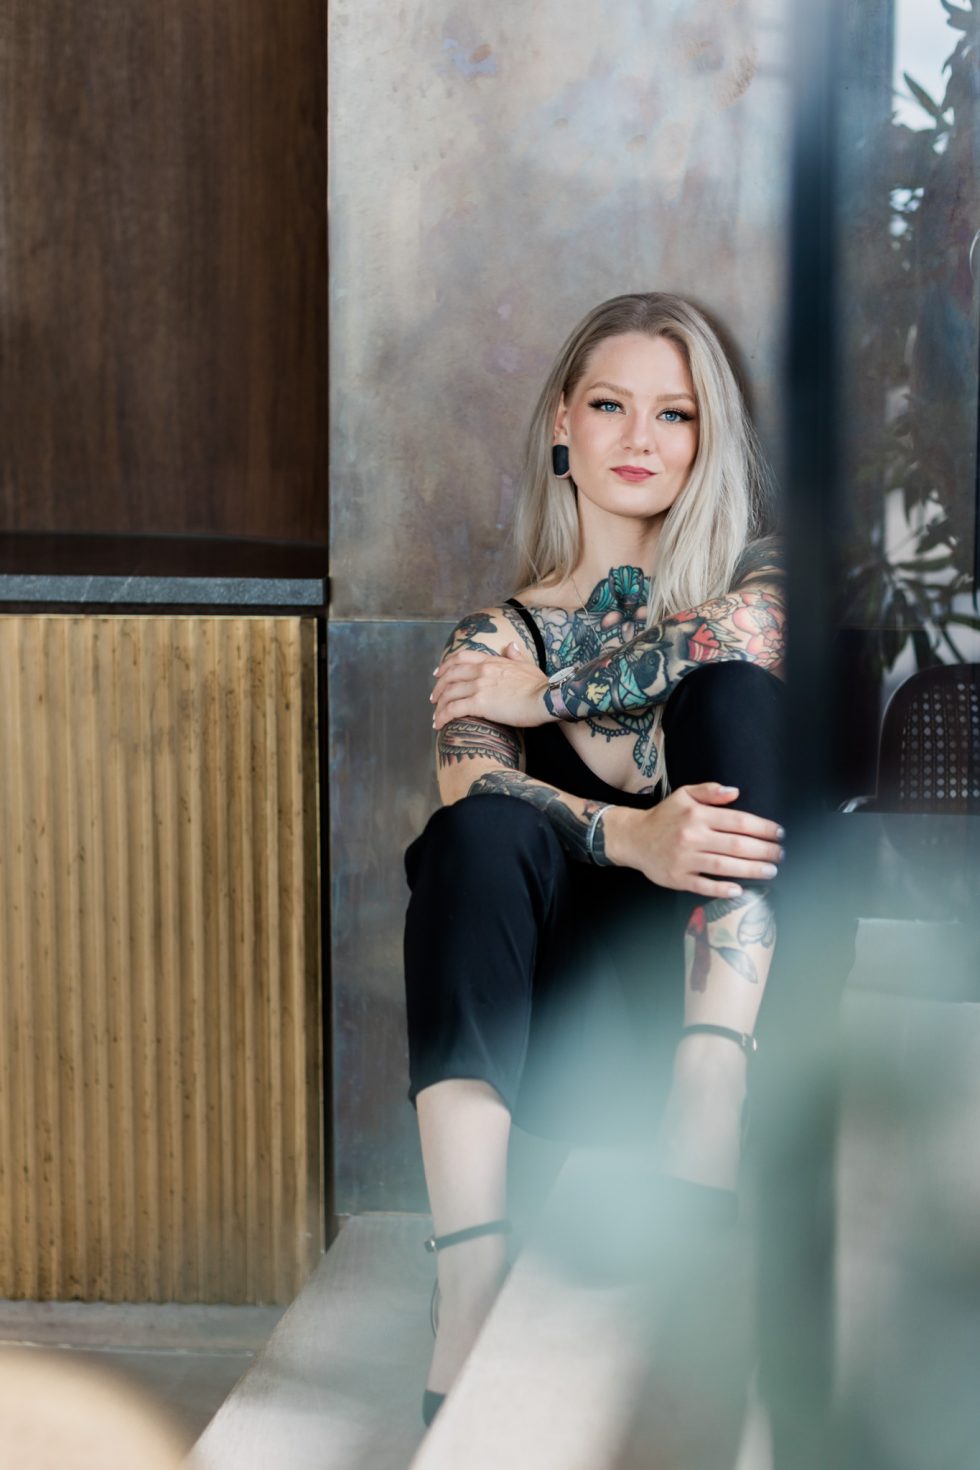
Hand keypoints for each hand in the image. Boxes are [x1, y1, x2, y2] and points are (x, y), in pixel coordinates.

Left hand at [431, 642, 554, 728]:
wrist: (545, 698)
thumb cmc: (541, 686)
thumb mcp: (528, 665)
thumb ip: (516, 655)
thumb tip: (510, 646)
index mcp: (492, 661)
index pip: (461, 657)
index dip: (446, 665)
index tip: (438, 673)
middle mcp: (482, 671)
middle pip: (450, 675)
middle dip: (438, 687)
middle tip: (433, 698)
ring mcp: (479, 686)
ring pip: (449, 693)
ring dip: (439, 705)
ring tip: (435, 716)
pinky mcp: (479, 703)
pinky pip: (453, 709)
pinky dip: (443, 716)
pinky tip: (439, 725)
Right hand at [602, 783, 783, 896]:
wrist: (634, 838)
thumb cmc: (664, 816)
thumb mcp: (684, 794)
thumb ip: (710, 791)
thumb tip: (735, 792)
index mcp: (697, 815)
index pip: (739, 821)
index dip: (763, 828)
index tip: (778, 833)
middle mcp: (692, 836)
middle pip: (737, 845)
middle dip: (764, 851)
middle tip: (780, 854)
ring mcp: (685, 859)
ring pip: (724, 866)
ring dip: (751, 869)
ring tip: (770, 870)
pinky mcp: (677, 878)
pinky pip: (703, 885)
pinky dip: (722, 889)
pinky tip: (739, 889)